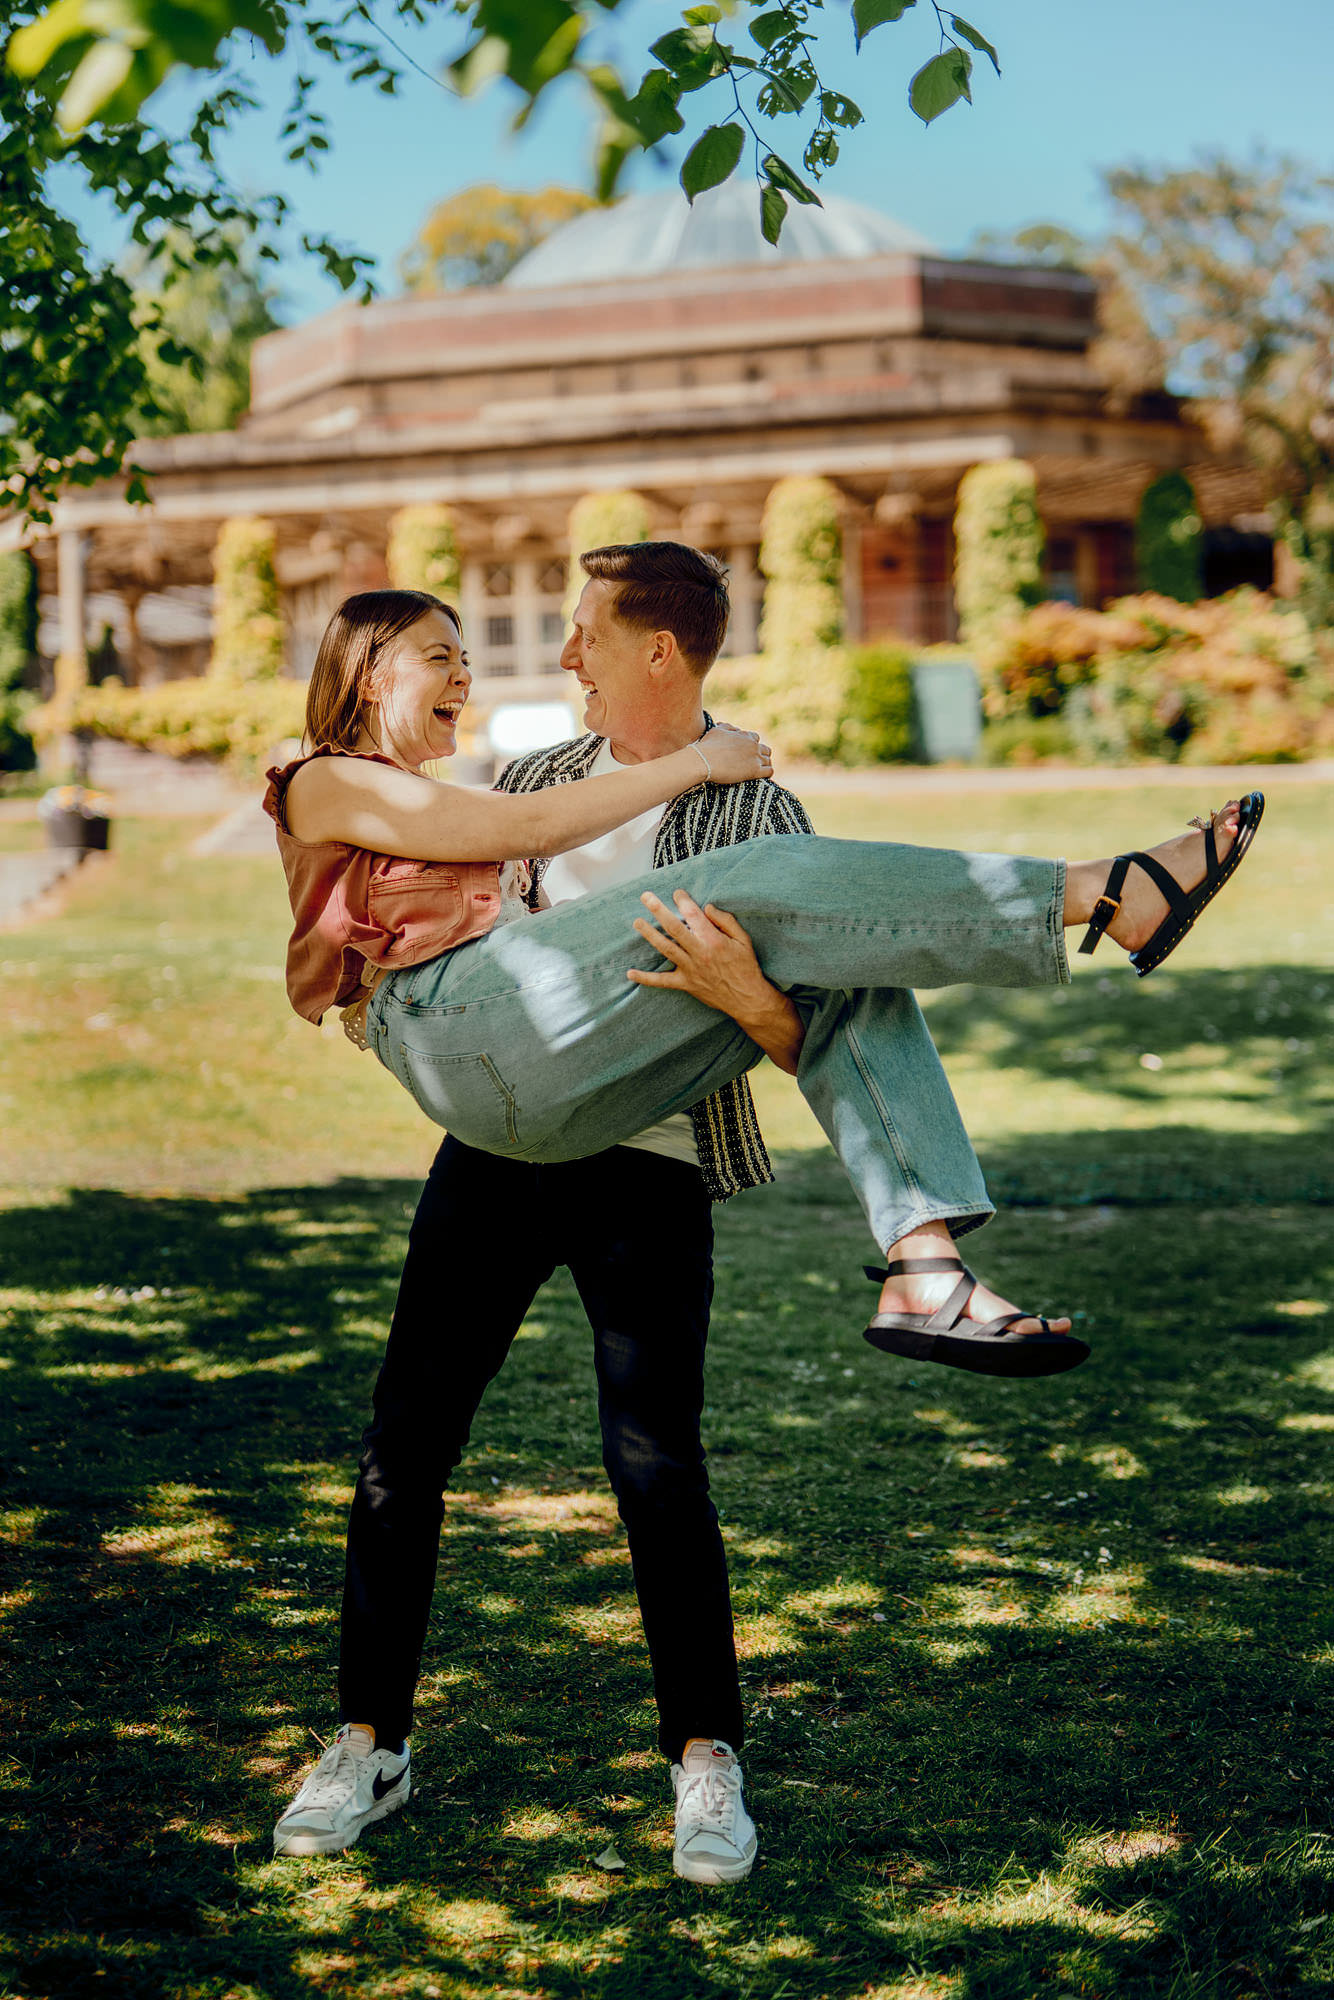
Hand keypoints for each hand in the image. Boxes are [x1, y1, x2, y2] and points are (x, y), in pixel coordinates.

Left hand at [627, 888, 805, 1073]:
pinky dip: (646, 978)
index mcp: (714, 941)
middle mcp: (699, 953)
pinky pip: (662, 981)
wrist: (748, 999)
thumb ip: (726, 921)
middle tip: (646, 897)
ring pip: (666, 949)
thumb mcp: (744, 940)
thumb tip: (707, 908)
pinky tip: (630, 973)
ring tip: (637, 922)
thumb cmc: (746, 967)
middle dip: (659, 911)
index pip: (695, 915)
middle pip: (675, 928)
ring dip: (650, 935)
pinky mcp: (686, 984)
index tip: (677, 892)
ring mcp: (690, 969)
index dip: (683, 901)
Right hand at [695, 724, 772, 786]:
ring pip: (768, 760)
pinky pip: (770, 771)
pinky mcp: (755, 771)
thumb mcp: (717, 730)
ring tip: (758, 771)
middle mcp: (753, 745)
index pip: (755, 738)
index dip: (751, 745)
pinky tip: (761, 777)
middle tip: (753, 763)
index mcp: (745, 735)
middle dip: (760, 755)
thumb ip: (728, 727)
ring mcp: (755, 758)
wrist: (704, 761)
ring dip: (764, 765)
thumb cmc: (707, 747)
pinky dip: (767, 774)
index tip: (745, 752)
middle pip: (765, 750)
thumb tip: (734, 729)